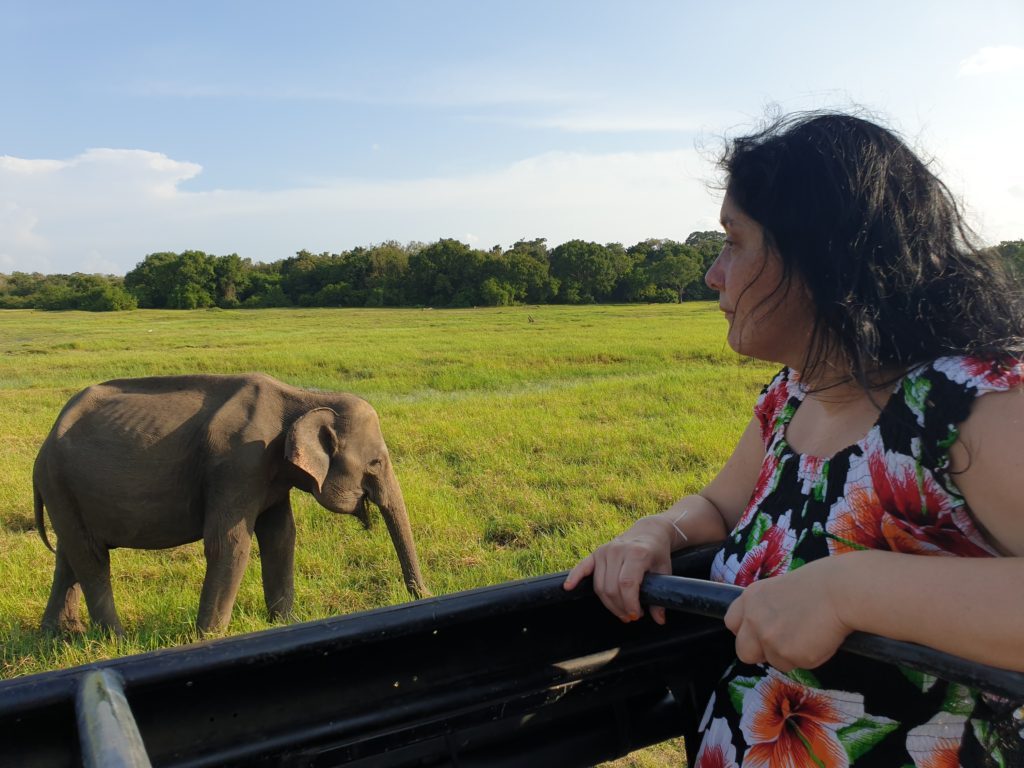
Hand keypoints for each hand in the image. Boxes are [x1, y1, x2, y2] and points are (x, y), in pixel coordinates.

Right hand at [563, 517, 673, 624]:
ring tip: (621, 611)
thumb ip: (662, 597)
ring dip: (608, 603)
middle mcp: (618, 550)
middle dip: (620, 607)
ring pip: (599, 585)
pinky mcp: (596, 552)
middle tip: (631, 616)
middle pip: (611, 587)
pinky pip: (582, 567)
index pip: (626, 584)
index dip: (629, 603)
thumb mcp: (664, 572)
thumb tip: (659, 620)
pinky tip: (568, 587)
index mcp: (637, 553)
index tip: (636, 614)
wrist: (649, 532)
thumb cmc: (657, 553)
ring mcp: (604, 550)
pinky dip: (574, 577)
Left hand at [723, 557, 852, 671]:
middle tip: (783, 644)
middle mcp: (753, 619)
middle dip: (760, 653)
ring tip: (809, 635)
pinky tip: (819, 639)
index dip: (746, 631)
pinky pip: (796, 665)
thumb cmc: (820, 583)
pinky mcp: (788, 655)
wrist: (840, 590)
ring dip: (789, 655)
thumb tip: (771, 623)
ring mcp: (769, 639)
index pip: (731, 622)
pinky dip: (808, 658)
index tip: (759, 632)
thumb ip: (767, 607)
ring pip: (774, 661)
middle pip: (743, 651)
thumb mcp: (781, 588)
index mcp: (751, 598)